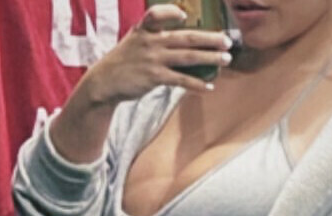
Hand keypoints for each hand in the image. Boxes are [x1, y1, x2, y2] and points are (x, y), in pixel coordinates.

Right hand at [82, 4, 235, 103]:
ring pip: (187, 57)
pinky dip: (196, 84)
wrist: (104, 83)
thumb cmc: (122, 63)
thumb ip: (152, 38)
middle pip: (185, 37)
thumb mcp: (132, 42)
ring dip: (209, 58)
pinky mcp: (154, 77)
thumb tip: (177, 44)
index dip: (171, 12)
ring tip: (226, 60)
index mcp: (144, 30)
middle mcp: (151, 42)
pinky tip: (208, 87)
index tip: (184, 15)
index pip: (156, 14)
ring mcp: (153, 59)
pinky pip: (180, 80)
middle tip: (228, 41)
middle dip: (209, 39)